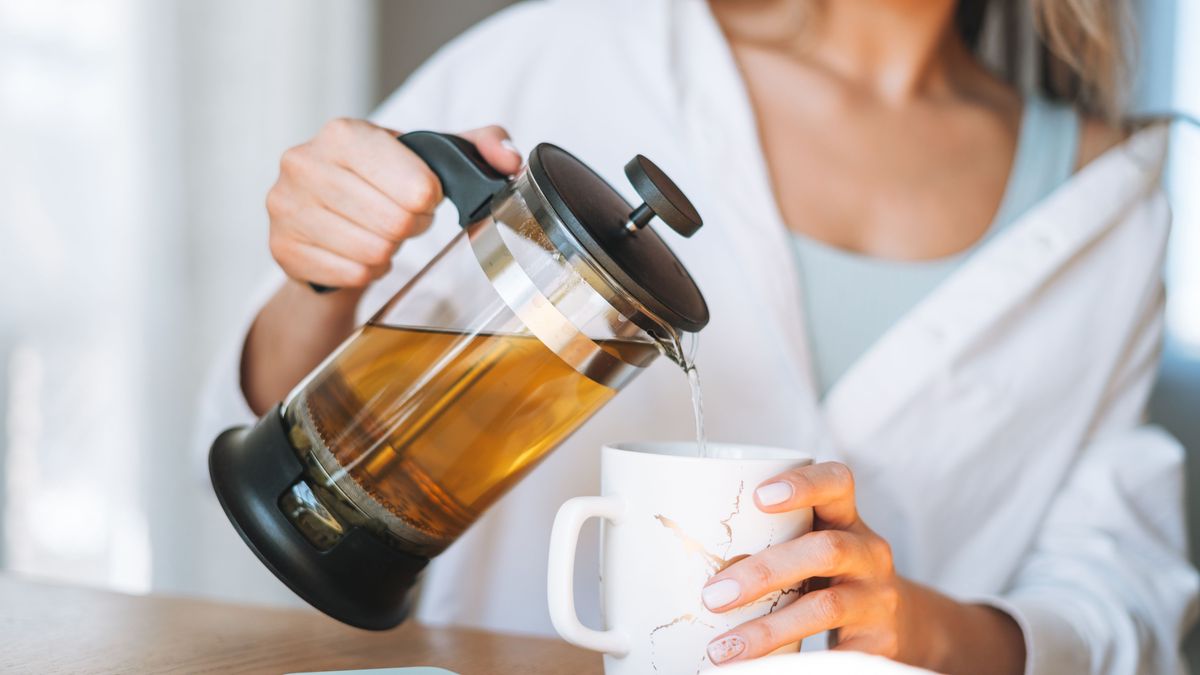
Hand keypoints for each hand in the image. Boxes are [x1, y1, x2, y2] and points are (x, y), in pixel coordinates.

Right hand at [265, 119, 521, 288]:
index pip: (416, 186)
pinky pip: (352, 274)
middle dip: (410, 226)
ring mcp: (285, 207)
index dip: (429, 199)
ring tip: (379, 232)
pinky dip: (367, 270)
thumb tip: (511, 161)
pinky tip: (358, 251)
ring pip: (373, 252)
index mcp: (343, 132)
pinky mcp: (281, 248)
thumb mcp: (432, 156)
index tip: (421, 195)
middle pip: (396, 222)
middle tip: (401, 219)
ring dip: (389, 249)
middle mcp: (303, 163)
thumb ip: (481, 145)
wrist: (325, 219)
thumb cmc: (383, 183)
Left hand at [700, 461, 908, 663]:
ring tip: (722, 648)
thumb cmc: (829, 575)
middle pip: (825, 550)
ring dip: (768, 630)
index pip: (836, 482)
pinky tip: (763, 671)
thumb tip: (677, 555)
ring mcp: (878, 598)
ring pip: (826, 607)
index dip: (802, 484)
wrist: (895, 622)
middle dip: (763, 572)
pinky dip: (797, 664)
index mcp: (846, 519)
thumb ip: (769, 539)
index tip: (758, 497)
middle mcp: (869, 553)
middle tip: (713, 595)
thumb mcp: (810, 545)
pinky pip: (838, 656)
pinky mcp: (880, 643)